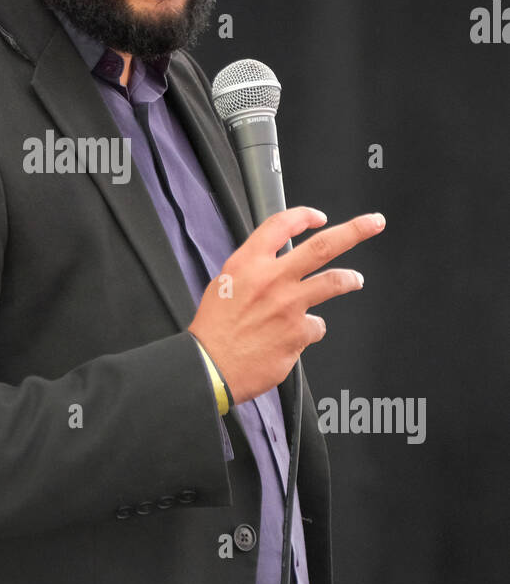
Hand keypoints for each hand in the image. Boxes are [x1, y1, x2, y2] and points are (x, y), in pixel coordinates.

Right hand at [188, 207, 385, 404]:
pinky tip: (296, 337)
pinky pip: (315, 326)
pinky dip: (309, 329)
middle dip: (354, 231)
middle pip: (323, 246)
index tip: (319, 217)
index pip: (282, 225)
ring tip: (355, 279)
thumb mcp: (223, 284)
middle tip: (373, 223)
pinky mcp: (299, 334)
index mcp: (248, 263)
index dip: (305, 216)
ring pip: (333, 282)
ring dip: (350, 278)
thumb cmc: (214, 330)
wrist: (209, 367)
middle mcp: (272, 280)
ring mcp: (289, 306)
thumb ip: (253, 270)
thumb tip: (275, 263)